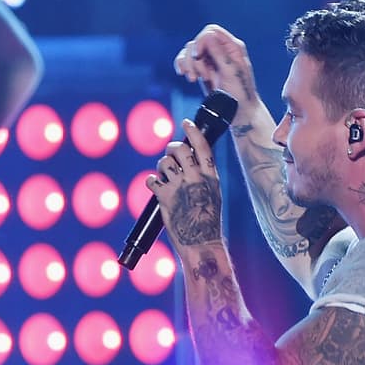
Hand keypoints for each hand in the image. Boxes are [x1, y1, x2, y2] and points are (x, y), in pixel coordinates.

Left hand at [145, 119, 224, 254]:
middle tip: (170, 153)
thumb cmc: (208, 220)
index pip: (202, 146)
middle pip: (179, 150)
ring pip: (164, 163)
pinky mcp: (164, 196)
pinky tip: (155, 185)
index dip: (193, 131)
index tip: (186, 122)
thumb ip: (203, 176)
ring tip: (164, 176)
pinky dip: (151, 181)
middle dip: (171, 148)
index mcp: (210, 176)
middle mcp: (195, 178)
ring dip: (161, 166)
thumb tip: (190, 161)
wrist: (201, 242)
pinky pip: (152, 179)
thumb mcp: (213, 193)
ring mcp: (179, 186)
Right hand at [173, 24, 260, 107]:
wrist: (240, 112)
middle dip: (194, 58)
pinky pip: (186, 60)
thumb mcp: (232, 73)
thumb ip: (220, 54)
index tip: (198, 57)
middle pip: (197, 41)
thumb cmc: (241, 94)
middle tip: (201, 76)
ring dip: (188, 65)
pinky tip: (186, 75)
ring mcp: (211, 59)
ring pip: (190, 51)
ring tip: (194, 79)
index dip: (200, 41)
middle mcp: (221, 50)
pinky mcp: (202, 69)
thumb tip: (207, 37)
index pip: (211, 31)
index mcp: (233, 47)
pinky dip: (182, 66)